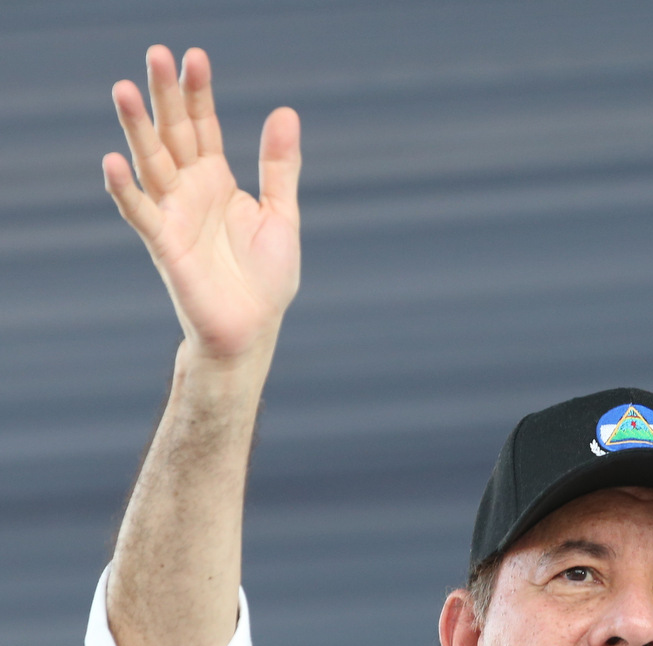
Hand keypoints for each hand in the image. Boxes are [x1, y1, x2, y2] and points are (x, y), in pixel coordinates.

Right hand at [103, 45, 300, 361]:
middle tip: (156, 53)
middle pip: (173, 134)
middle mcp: (190, 192)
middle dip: (164, 96)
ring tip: (124, 89)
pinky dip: (125, 189)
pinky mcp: (165, 246)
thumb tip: (285, 112)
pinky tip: (112, 160)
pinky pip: (140, 213)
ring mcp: (174, 216)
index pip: (203, 126)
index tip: (195, 57)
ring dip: (136, 129)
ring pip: (151, 163)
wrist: (252, 330)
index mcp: (217, 181)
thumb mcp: (281, 215)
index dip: (198, 93)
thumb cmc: (266, 280)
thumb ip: (280, 167)